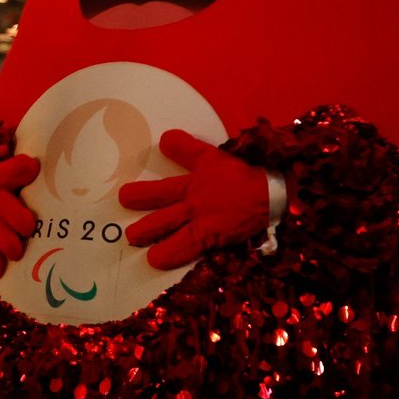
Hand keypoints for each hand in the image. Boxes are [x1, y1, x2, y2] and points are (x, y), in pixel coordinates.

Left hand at [120, 130, 269, 269]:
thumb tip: (164, 138)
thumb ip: (190, 149)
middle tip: (124, 198)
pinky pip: (187, 247)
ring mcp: (203, 217)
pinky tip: (157, 260)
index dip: (173, 146)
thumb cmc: (249, 181)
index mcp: (203, 173)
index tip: (163, 142)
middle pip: (165, 194)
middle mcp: (197, 195)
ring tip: (134, 237)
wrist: (275, 201)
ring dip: (151, 231)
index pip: (186, 152)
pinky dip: (170, 253)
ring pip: (170, 224)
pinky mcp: (211, 236)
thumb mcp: (220, 158)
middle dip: (143, 196)